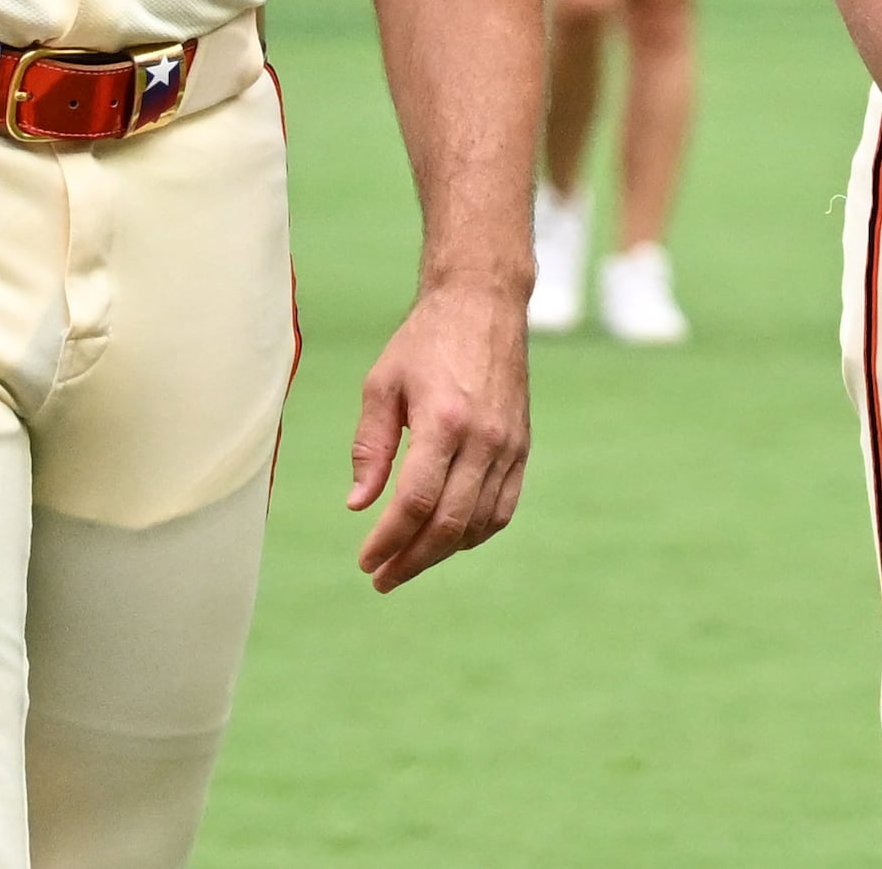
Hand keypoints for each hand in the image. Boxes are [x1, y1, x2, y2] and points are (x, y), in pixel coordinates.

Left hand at [346, 279, 530, 592]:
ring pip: (479, 522)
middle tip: (382, 577)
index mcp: (444, 421)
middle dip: (412, 559)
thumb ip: (370, 448)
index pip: (415, 502)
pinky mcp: (522, 445)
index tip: (365, 560)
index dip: (388, 540)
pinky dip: (477, 532)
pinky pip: (504, 506)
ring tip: (409, 560)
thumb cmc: (424, 341)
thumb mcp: (381, 385)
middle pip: (450, 523)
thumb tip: (359, 505)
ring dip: (442, 551)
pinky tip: (450, 538)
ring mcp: (509, 444)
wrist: (485, 304)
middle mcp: (484, 437)